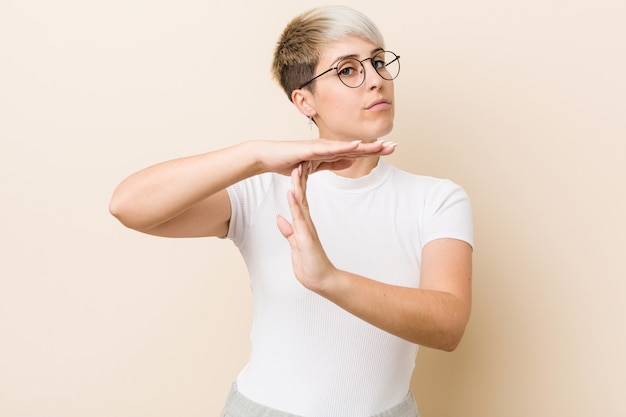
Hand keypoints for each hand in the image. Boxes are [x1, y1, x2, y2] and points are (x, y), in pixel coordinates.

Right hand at [258, 139, 395, 175]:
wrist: (268, 157)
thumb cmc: (289, 161)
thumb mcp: (316, 165)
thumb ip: (333, 162)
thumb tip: (352, 160)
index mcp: (330, 151)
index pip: (356, 151)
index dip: (373, 150)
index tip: (390, 149)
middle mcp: (327, 146)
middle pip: (356, 147)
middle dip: (376, 146)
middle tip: (395, 146)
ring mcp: (319, 146)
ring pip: (346, 146)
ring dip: (364, 146)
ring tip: (381, 145)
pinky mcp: (309, 149)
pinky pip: (329, 148)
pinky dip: (343, 147)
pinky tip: (356, 145)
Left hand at [276, 162, 335, 291]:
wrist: (322, 280)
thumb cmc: (310, 264)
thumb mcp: (295, 245)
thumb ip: (289, 231)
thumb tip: (280, 218)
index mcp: (304, 224)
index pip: (299, 200)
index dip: (297, 184)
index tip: (297, 168)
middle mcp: (307, 223)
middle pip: (301, 196)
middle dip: (300, 178)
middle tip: (301, 159)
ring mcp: (307, 229)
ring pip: (301, 203)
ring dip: (298, 185)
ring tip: (297, 169)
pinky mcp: (307, 237)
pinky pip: (299, 218)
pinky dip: (295, 205)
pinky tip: (291, 193)